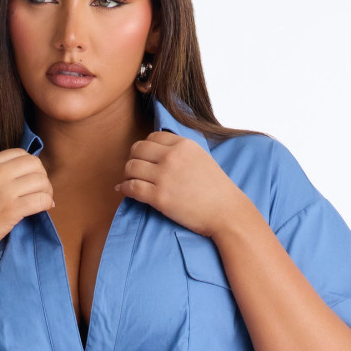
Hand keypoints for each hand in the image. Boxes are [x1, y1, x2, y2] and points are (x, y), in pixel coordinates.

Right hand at [0, 148, 53, 261]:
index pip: (20, 153)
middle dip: (42, 176)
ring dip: (47, 190)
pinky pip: (41, 200)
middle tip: (41, 190)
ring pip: (41, 181)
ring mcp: (4, 191)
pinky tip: (45, 207)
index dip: (31, 165)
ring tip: (44, 200)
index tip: (31, 178)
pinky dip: (47, 203)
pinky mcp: (12, 210)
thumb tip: (20, 174)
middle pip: (34, 164)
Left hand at [114, 131, 236, 237]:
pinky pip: (132, 188)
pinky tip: (124, 191)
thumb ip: (182, 152)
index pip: (153, 137)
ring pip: (131, 167)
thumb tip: (160, 152)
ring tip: (129, 180)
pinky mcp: (159, 197)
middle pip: (137, 149)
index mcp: (184, 145)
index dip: (145, 148)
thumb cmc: (217, 190)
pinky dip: (124, 188)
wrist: (226, 212)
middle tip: (133, 170)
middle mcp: (172, 157)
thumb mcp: (202, 158)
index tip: (144, 158)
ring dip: (126, 174)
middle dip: (132, 158)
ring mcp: (164, 176)